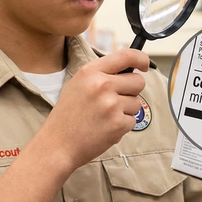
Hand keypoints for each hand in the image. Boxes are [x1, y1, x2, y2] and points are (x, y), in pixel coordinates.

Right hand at [40, 49, 149, 169]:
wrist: (57, 145)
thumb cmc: (68, 116)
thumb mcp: (78, 84)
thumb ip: (101, 74)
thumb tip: (129, 69)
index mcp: (91, 72)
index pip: (127, 56)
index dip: (141, 59)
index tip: (144, 65)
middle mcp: (102, 85)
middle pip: (138, 81)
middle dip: (132, 91)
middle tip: (116, 100)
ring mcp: (111, 105)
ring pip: (137, 102)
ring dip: (126, 110)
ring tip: (104, 117)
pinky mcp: (118, 124)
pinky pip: (133, 120)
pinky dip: (122, 126)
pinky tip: (105, 128)